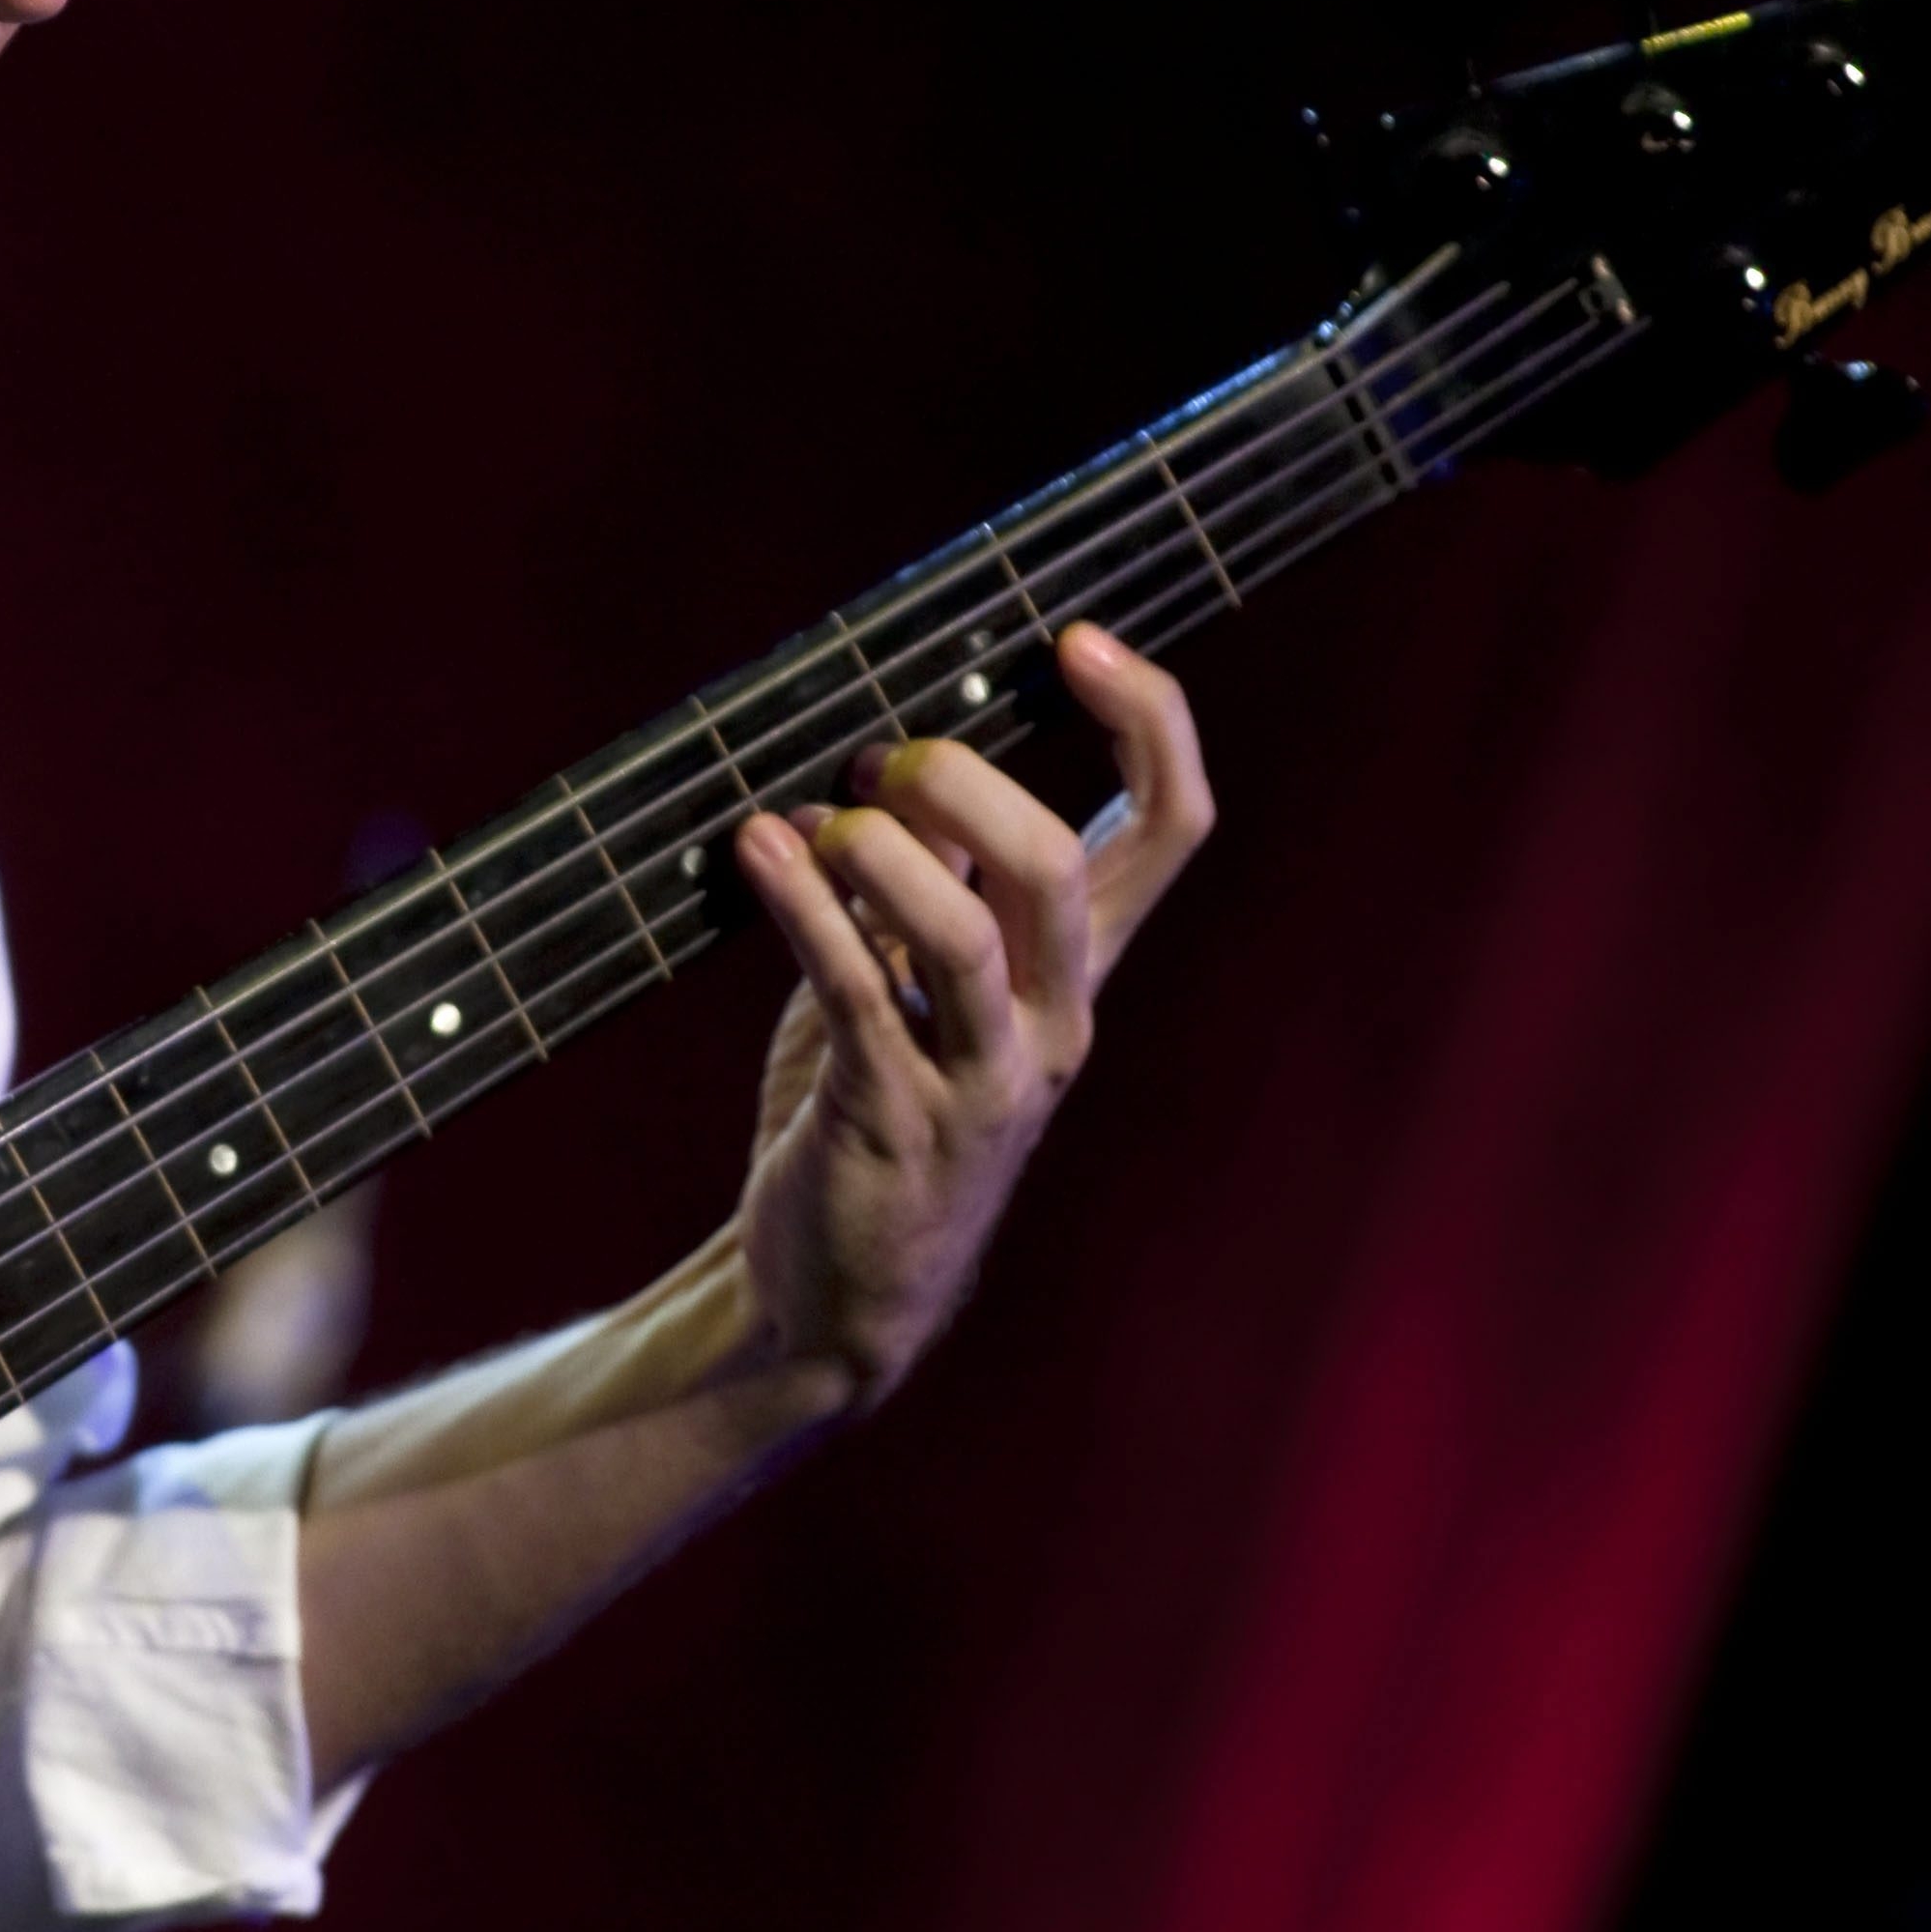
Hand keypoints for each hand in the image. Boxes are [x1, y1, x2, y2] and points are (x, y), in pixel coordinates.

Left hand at [728, 621, 1210, 1399]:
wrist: (834, 1294)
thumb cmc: (874, 1107)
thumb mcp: (919, 981)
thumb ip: (929, 876)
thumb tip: (897, 751)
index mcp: (1077, 969)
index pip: (1173, 825)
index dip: (1150, 719)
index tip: (1080, 637)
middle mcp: (1055, 1020)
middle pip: (1066, 869)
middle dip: (974, 786)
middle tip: (890, 755)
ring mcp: (981, 1078)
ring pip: (972, 937)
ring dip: (881, 853)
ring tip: (809, 817)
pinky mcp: (894, 1119)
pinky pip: (862, 995)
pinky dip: (805, 909)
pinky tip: (757, 851)